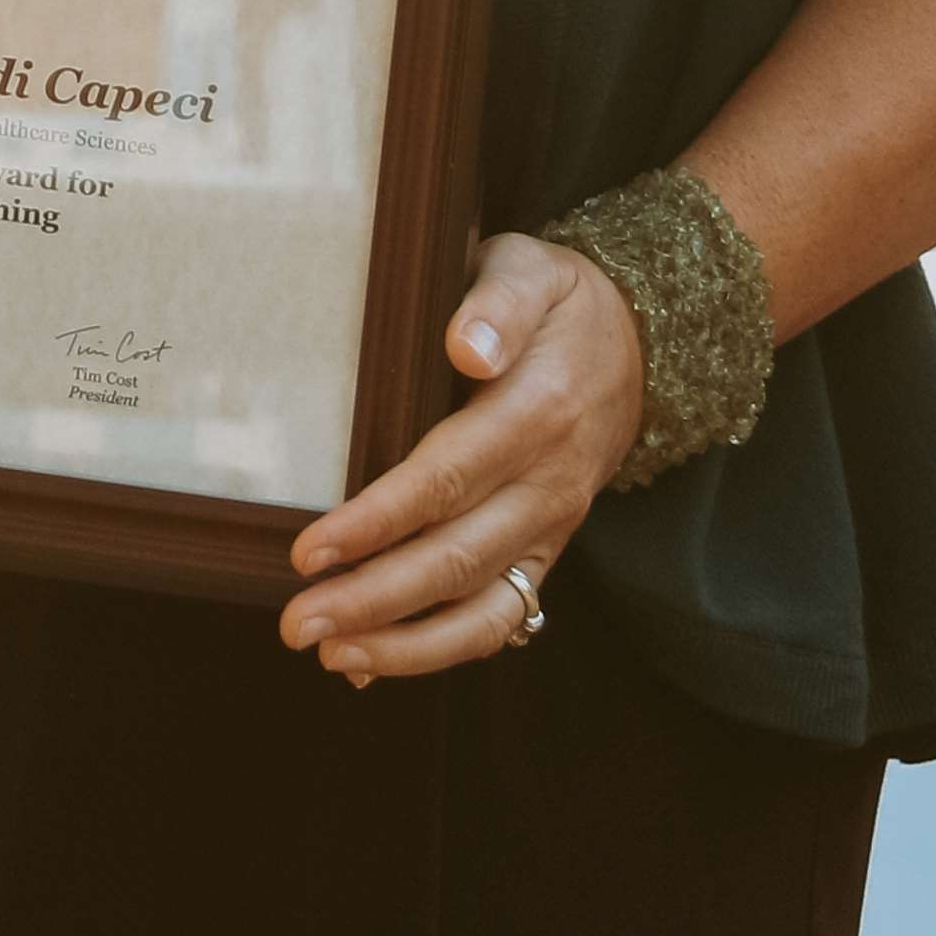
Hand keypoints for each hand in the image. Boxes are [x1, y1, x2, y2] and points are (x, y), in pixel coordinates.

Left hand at [276, 233, 642, 684]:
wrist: (636, 345)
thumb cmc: (556, 303)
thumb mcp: (531, 270)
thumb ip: (498, 302)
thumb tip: (465, 345)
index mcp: (537, 413)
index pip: (447, 479)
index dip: (376, 522)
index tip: (310, 550)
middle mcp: (548, 484)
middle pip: (455, 559)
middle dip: (373, 601)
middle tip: (299, 624)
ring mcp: (550, 526)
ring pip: (481, 606)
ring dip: (405, 644)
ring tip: (334, 656)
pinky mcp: (545, 550)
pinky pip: (500, 616)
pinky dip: (440, 650)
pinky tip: (373, 665)